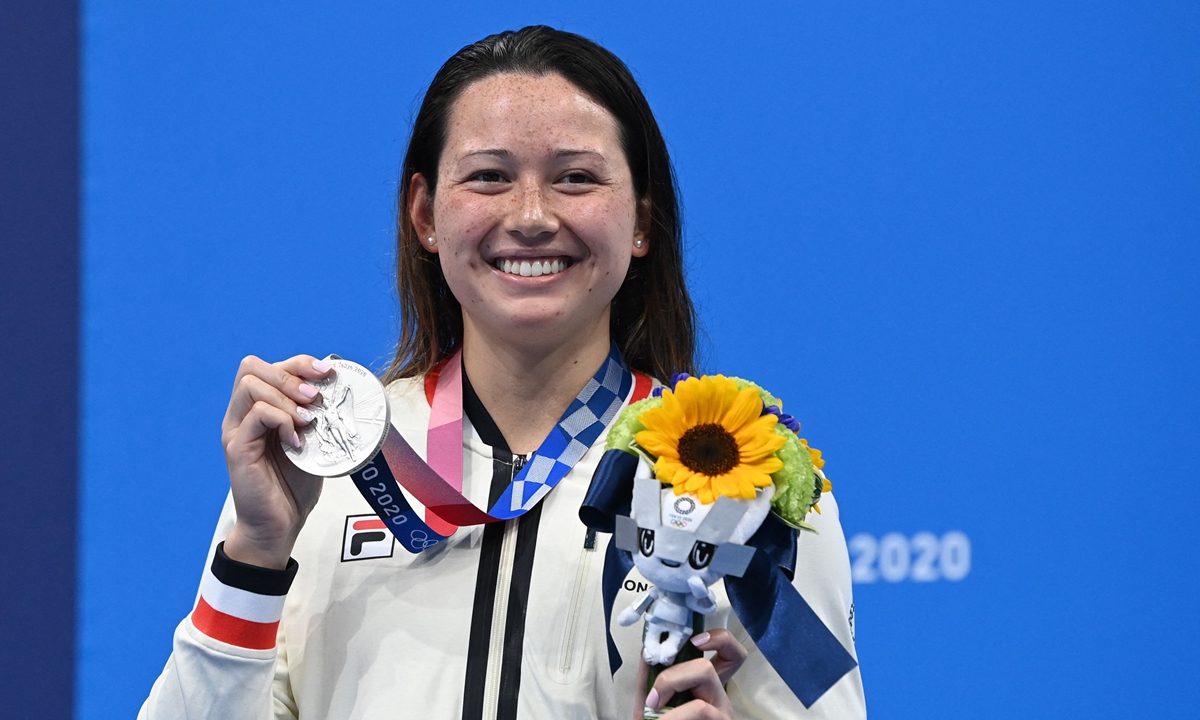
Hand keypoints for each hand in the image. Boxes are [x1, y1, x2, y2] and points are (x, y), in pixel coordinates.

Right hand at [221, 354, 333, 568]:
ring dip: (286, 397)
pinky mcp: (237, 448)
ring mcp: (236, 430)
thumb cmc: (294, 485)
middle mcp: (242, 414)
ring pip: (251, 386)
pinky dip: (282, 421)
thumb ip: (316, 415)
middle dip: (291, 375)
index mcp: (260, 408)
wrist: (279, 525)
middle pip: (252, 367)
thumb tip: (339, 388)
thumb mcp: (312, 441)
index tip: (327, 373)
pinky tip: (297, 442)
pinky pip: (256, 415)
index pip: (270, 366)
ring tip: (308, 420)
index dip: (300, 363)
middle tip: (315, 398)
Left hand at [633, 629, 748, 718]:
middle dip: (676, 670)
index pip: (730, 654)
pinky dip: (674, 715)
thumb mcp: (649, 705)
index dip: (720, 639)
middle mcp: (720, 698)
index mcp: (705, 688)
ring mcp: (723, 713)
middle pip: (714, 662)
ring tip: (653, 709)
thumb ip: (649, 679)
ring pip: (706, 674)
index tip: (695, 640)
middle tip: (654, 694)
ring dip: (671, 683)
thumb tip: (648, 650)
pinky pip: (700, 709)